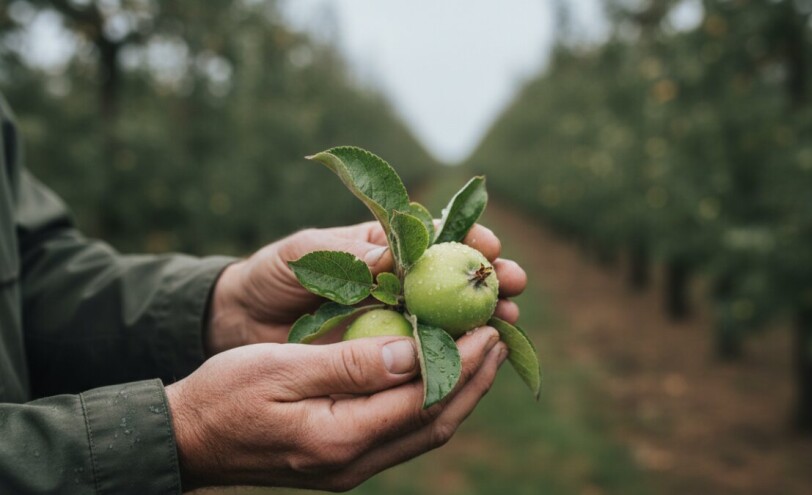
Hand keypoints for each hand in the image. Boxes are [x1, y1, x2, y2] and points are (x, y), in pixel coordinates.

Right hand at [166, 327, 506, 490]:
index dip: (461, 362)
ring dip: (460, 392)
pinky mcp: (344, 461)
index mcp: (339, 437)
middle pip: (434, 422)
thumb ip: (350, 363)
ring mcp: (350, 468)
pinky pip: (403, 433)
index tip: (487, 327)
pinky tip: (438, 375)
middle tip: (499, 335)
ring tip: (483, 353)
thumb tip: (413, 352)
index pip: (421, 399)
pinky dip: (430, 403)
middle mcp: (353, 462)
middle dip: (474, 379)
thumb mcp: (281, 367)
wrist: (187, 439)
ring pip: (423, 431)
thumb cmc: (224, 394)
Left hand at [207, 221, 526, 353]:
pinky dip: (455, 356)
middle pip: (457, 279)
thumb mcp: (303, 254)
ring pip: (452, 319)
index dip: (468, 238)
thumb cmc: (273, 275)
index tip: (488, 243)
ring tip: (508, 319)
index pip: (437, 239)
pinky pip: (428, 356)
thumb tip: (390, 256)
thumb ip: (344, 251)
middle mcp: (401, 284)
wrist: (242, 320)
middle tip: (513, 283)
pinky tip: (477, 359)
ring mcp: (398, 322)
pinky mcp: (387, 357)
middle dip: (490, 278)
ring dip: (483, 318)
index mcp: (386, 249)